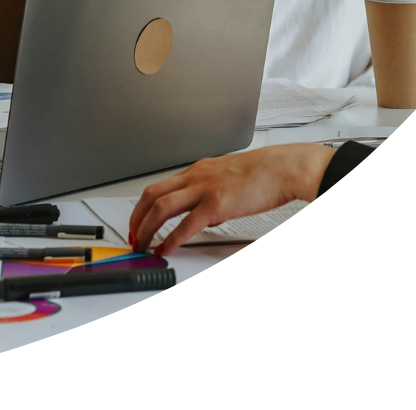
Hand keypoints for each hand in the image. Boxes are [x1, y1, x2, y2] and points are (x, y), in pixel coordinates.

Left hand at [127, 143, 333, 255]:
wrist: (282, 168)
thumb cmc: (262, 174)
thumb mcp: (227, 178)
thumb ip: (210, 194)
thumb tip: (201, 217)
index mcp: (198, 170)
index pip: (159, 187)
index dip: (143, 207)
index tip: (139, 223)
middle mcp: (196, 176)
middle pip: (151, 195)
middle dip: (137, 218)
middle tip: (133, 237)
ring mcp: (204, 188)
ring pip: (161, 207)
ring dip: (147, 228)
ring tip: (143, 245)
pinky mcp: (217, 203)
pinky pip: (186, 224)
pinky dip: (172, 238)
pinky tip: (166, 248)